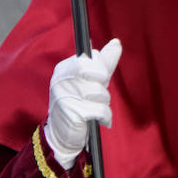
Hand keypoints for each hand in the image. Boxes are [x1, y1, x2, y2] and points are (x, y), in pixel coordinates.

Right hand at [43, 39, 121, 169]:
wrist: (63, 134)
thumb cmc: (79, 103)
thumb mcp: (91, 80)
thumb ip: (104, 62)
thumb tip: (116, 42)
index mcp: (64, 68)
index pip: (90, 59)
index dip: (100, 70)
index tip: (98, 80)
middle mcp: (61, 80)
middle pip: (98, 74)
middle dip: (103, 88)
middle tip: (95, 97)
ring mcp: (65, 97)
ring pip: (101, 94)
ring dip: (104, 104)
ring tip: (93, 109)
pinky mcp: (72, 114)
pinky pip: (101, 111)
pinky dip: (105, 117)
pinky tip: (98, 120)